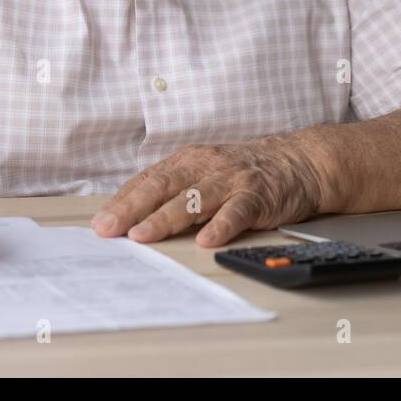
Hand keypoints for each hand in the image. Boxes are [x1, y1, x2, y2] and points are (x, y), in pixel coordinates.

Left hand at [90, 134, 334, 247]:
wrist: (299, 161)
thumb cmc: (244, 171)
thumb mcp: (204, 170)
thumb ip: (173, 188)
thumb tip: (131, 213)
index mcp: (188, 160)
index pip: (148, 180)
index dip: (123, 200)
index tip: (101, 222)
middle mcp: (206, 166)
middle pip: (163, 186)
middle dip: (132, 208)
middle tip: (109, 229)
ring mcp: (232, 180)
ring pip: (194, 199)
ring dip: (166, 218)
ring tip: (143, 235)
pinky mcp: (258, 196)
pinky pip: (238, 212)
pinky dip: (222, 226)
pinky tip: (207, 240)